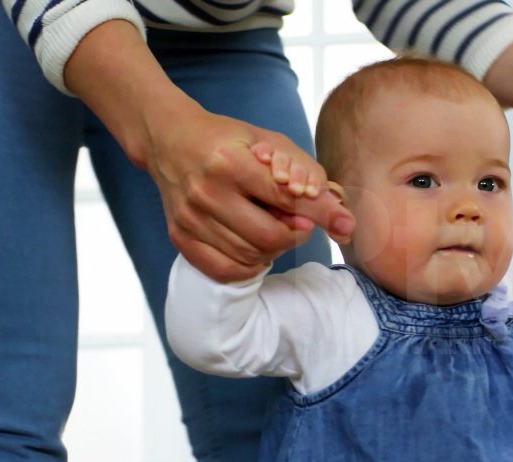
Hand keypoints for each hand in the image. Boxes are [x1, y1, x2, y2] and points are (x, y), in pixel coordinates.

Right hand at [149, 108, 354, 281]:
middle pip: (270, 236)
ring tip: (272, 227)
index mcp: (229, 163)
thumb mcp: (271, 144)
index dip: (318, 214)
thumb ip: (309, 176)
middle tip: (297, 222)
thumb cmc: (229, 140)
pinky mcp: (179, 237)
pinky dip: (249, 266)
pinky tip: (254, 248)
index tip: (341, 223)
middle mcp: (206, 192)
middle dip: (295, 233)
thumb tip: (342, 219)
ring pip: (250, 256)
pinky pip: (226, 270)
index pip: (286, 198)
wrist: (170, 140)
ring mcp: (190, 218)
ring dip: (273, 248)